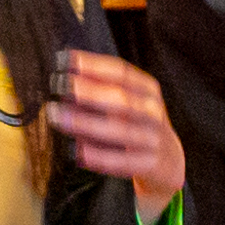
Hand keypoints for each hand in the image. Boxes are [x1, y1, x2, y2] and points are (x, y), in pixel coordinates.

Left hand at [46, 47, 182, 214]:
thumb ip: (101, 88)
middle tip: (58, 87)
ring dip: (85, 123)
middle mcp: (153, 111)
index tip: (65, 60)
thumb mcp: (129, 99)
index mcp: (148, 89)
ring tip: (57, 117)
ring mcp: (153, 138)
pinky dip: (99, 156)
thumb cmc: (136, 122)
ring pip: (119, 130)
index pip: (121, 72)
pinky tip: (77, 151)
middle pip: (121, 99)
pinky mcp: (149, 164)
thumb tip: (64, 77)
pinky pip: (121, 161)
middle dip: (88, 92)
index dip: (93, 65)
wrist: (167, 157)